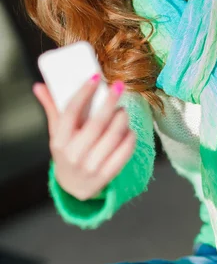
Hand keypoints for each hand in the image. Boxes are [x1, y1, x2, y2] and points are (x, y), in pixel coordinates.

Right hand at [33, 77, 135, 200]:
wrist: (73, 186)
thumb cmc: (67, 152)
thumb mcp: (57, 133)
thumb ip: (52, 109)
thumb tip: (39, 86)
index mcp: (59, 141)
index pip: (70, 112)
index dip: (84, 93)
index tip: (95, 77)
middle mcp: (73, 154)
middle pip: (96, 123)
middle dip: (110, 102)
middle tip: (119, 87)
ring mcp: (90, 166)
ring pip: (113, 136)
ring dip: (122, 119)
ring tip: (123, 110)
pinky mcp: (106, 175)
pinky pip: (124, 152)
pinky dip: (129, 138)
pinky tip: (129, 129)